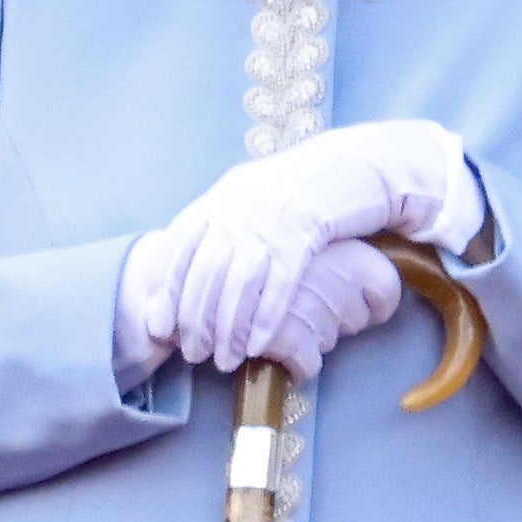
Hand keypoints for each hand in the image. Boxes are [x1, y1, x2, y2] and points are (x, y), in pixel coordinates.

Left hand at [157, 120, 471, 366]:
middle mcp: (242, 201)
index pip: (179, 244)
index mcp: (226, 193)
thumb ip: (230, 224)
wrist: (364, 161)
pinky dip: (265, 316)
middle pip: (205, 269)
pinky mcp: (309, 225)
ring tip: (224, 360)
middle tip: (193, 354)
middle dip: (195, 318)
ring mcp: (274, 213)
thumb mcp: (261, 198)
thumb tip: (198, 268)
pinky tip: (257, 344)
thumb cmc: (311, 188)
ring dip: (227, 327)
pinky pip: (279, 279)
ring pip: (239, 280)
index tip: (158, 325)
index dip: (166, 288)